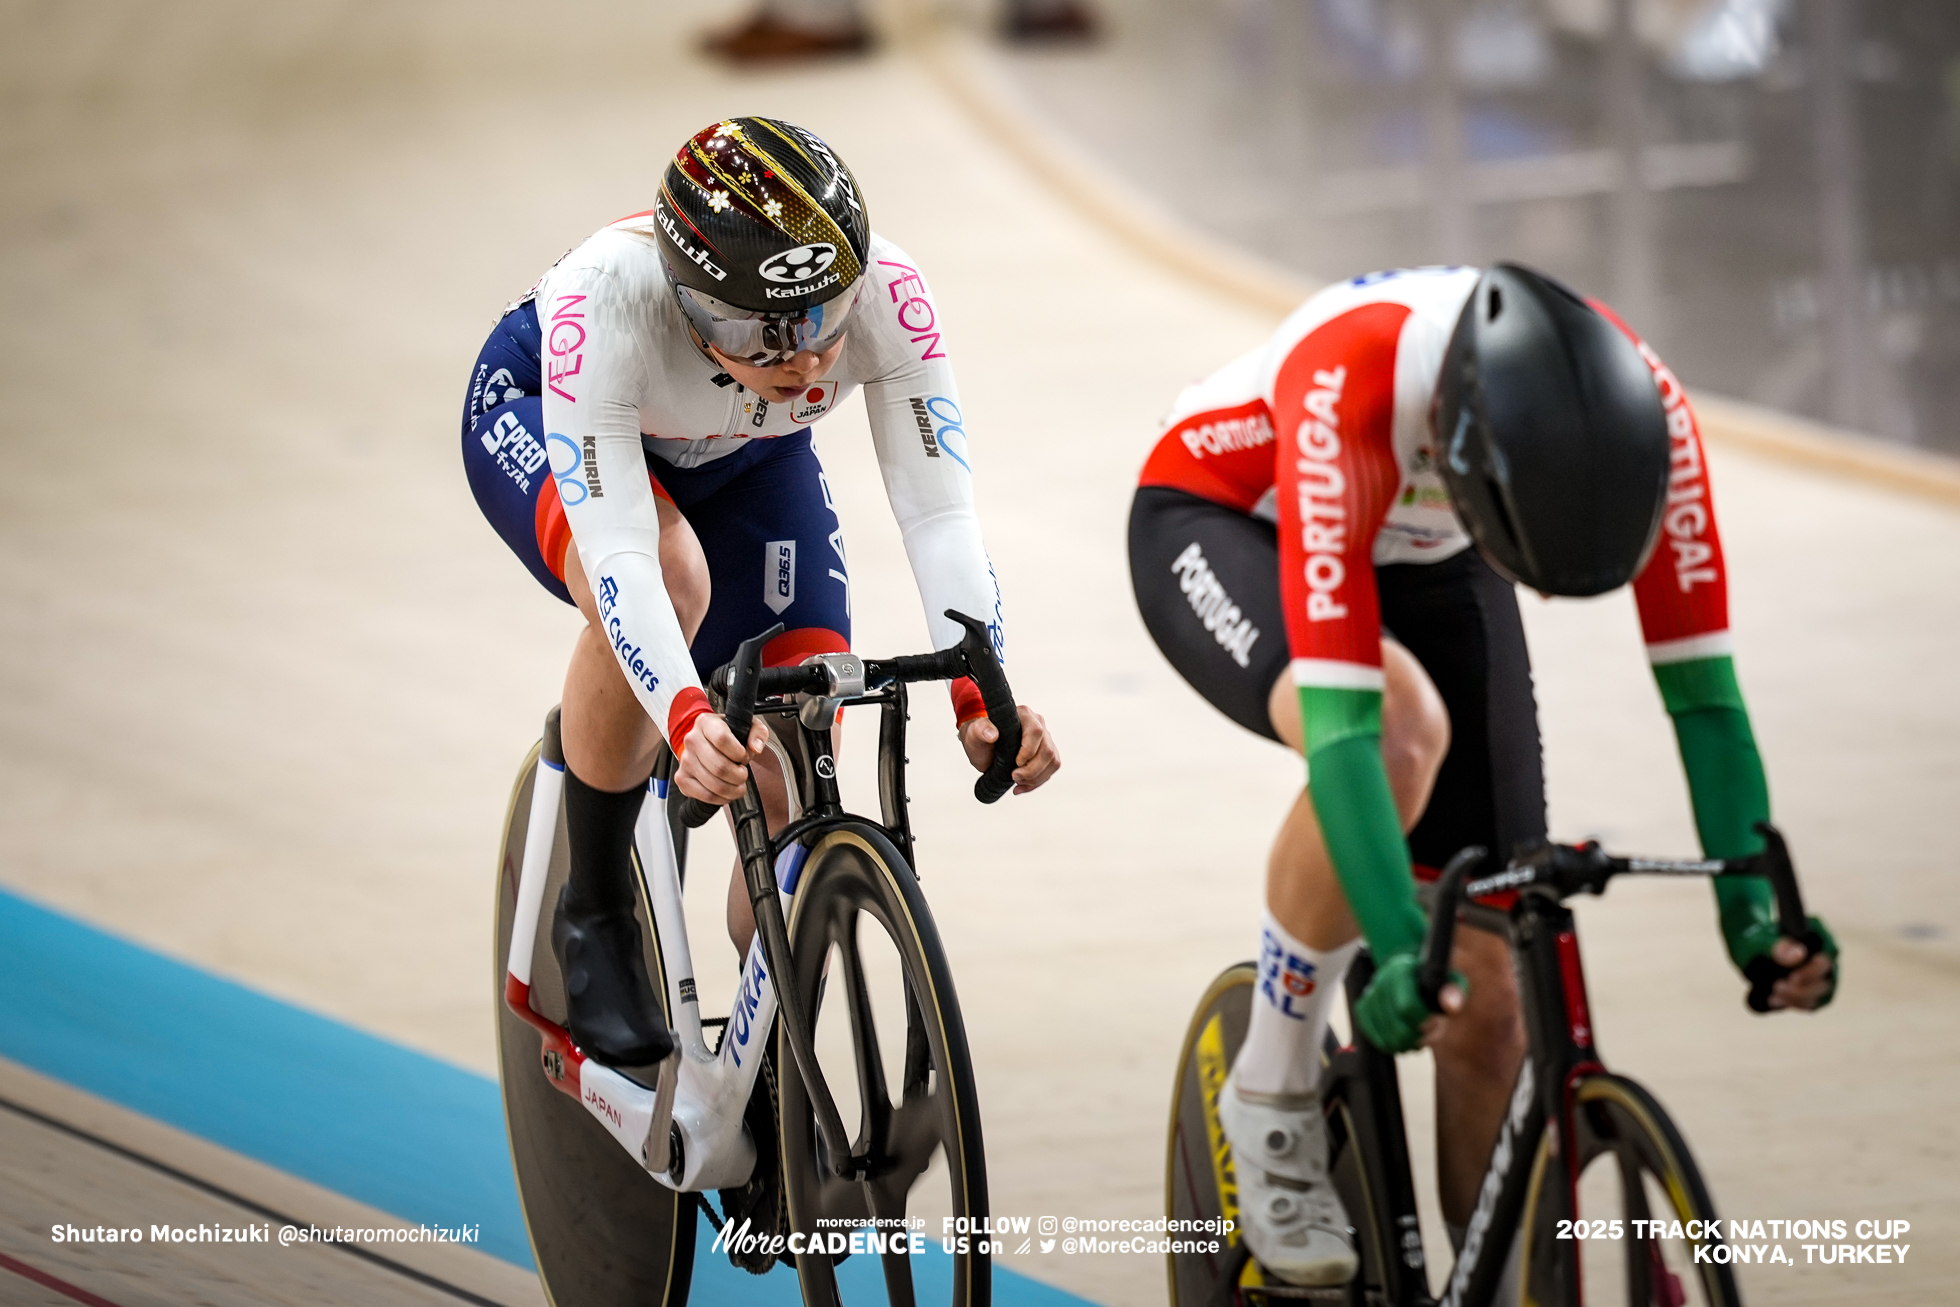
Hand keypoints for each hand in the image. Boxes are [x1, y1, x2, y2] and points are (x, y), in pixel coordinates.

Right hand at [675, 714, 770, 803]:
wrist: (706, 743)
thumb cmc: (728, 736)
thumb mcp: (747, 726)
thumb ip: (758, 732)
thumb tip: (755, 748)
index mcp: (706, 723)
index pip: (722, 739)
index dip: (739, 753)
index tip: (744, 757)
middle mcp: (692, 740)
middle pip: (719, 767)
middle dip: (739, 776)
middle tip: (743, 774)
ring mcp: (685, 760)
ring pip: (714, 784)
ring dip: (733, 790)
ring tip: (738, 785)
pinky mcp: (682, 778)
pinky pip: (705, 795)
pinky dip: (721, 799)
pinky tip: (727, 793)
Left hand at [958, 705, 1059, 794]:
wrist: (983, 748)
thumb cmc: (979, 738)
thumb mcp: (974, 733)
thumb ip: (981, 730)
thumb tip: (992, 734)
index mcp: (1023, 714)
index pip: (1035, 731)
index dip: (1028, 751)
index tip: (1016, 763)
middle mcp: (1038, 724)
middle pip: (1047, 750)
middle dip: (1032, 769)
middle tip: (1014, 777)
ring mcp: (1044, 739)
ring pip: (1052, 761)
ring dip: (1036, 778)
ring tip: (1017, 782)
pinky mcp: (1046, 753)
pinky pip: (1051, 769)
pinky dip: (1037, 781)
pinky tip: (1022, 786)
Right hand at [1353, 951, 1467, 1053]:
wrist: (1415, 975)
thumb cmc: (1436, 981)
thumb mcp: (1452, 981)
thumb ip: (1454, 992)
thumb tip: (1450, 1005)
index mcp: (1401, 970)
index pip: (1407, 1007)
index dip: (1425, 1022)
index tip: (1436, 1022)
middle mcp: (1381, 980)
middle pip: (1395, 1027)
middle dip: (1416, 1038)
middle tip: (1428, 1034)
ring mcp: (1370, 994)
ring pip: (1384, 1036)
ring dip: (1405, 1044)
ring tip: (1418, 1038)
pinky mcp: (1363, 1007)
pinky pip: (1371, 1035)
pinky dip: (1388, 1044)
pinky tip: (1402, 1041)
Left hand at [1730, 914, 1837, 1010]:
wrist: (1747, 949)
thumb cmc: (1754, 939)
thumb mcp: (1760, 941)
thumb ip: (1778, 947)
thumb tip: (1799, 955)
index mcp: (1818, 934)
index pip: (1829, 954)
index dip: (1814, 970)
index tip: (1792, 977)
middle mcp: (1826, 954)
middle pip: (1827, 978)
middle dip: (1803, 988)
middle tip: (1777, 987)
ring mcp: (1822, 973)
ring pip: (1822, 994)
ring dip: (1798, 998)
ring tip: (1774, 994)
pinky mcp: (1814, 989)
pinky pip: (1812, 1002)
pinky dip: (1794, 1003)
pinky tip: (1774, 1000)